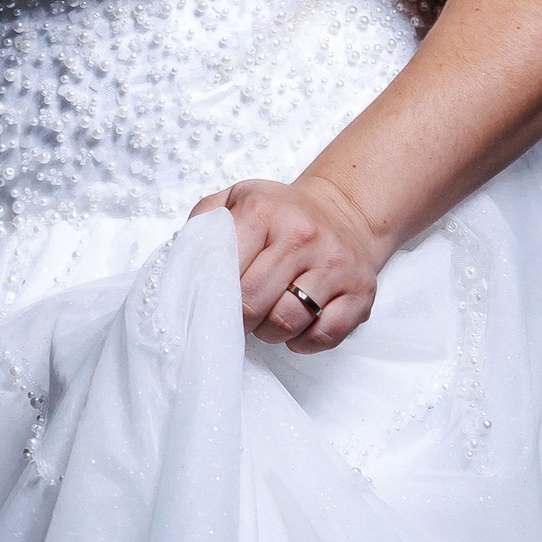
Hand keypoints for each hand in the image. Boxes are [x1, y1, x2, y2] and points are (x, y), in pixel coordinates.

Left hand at [189, 173, 384, 353]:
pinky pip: (324, 336)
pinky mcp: (361, 293)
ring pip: (287, 323)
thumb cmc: (280, 214)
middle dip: (239, 319)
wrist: (345, 210)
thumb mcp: (236, 200)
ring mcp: (336, 265)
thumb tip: (180, 268)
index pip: (225, 272)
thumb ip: (202, 226)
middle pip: (253, 304)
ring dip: (269, 332)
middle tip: (239, 315)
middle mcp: (303, 235)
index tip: (214, 301)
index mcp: (264, 211)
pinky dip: (303, 340)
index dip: (213, 296)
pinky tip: (297, 324)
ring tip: (267, 316)